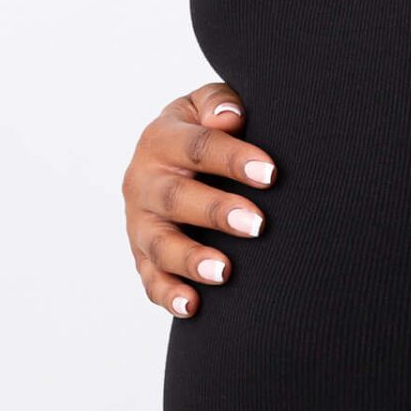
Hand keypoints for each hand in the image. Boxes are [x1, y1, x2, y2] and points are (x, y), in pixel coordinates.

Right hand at [121, 81, 275, 315]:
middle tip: (257, 224)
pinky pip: (150, 279)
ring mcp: (139, 222)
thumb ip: (219, 104)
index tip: (270, 173)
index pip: (198, 147)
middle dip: (216, 212)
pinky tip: (192, 306)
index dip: (233, 159)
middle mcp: (143, 180)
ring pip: (160, 244)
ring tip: (225, 272)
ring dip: (192, 259)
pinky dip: (169, 295)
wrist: (172, 156)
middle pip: (176, 199)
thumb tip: (230, 116)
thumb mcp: (207, 105)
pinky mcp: (142, 255)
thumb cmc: (206, 128)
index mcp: (162, 138)